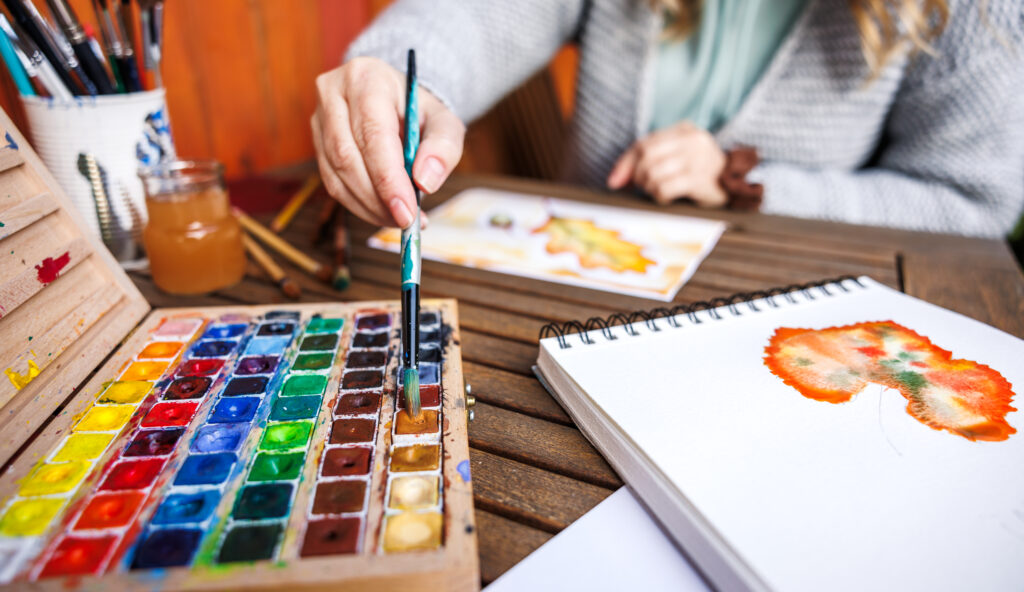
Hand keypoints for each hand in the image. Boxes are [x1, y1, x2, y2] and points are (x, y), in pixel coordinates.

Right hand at [311, 57, 465, 227]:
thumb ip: (444, 148)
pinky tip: (381, 211)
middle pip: (348, 156)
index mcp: (367, 78)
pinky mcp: (317, 141)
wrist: (396, 101)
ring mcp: (319, 117)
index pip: (373, 134)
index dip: (388, 178)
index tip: (406, 211)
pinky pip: (332, 181)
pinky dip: (357, 203)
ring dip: (367, 205)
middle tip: (404, 221)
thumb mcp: (444, 122)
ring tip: (397, 218)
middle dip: (377, 197)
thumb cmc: (420, 111)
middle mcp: (334, 93)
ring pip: (336, 173)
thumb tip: (425, 182)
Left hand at [607, 122, 727, 207]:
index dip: (625, 164)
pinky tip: (667, 199)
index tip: (614, 182)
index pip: (644, 143)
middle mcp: (692, 139)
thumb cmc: (700, 175)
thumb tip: (614, 181)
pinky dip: (659, 196)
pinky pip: (665, 188)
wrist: (735, 187)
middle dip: (638, 176)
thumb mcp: (677, 159)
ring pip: (653, 172)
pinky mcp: (700, 178)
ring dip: (649, 187)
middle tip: (644, 187)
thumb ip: (649, 161)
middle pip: (647, 155)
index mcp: (684, 130)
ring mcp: (697, 158)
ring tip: (658, 192)